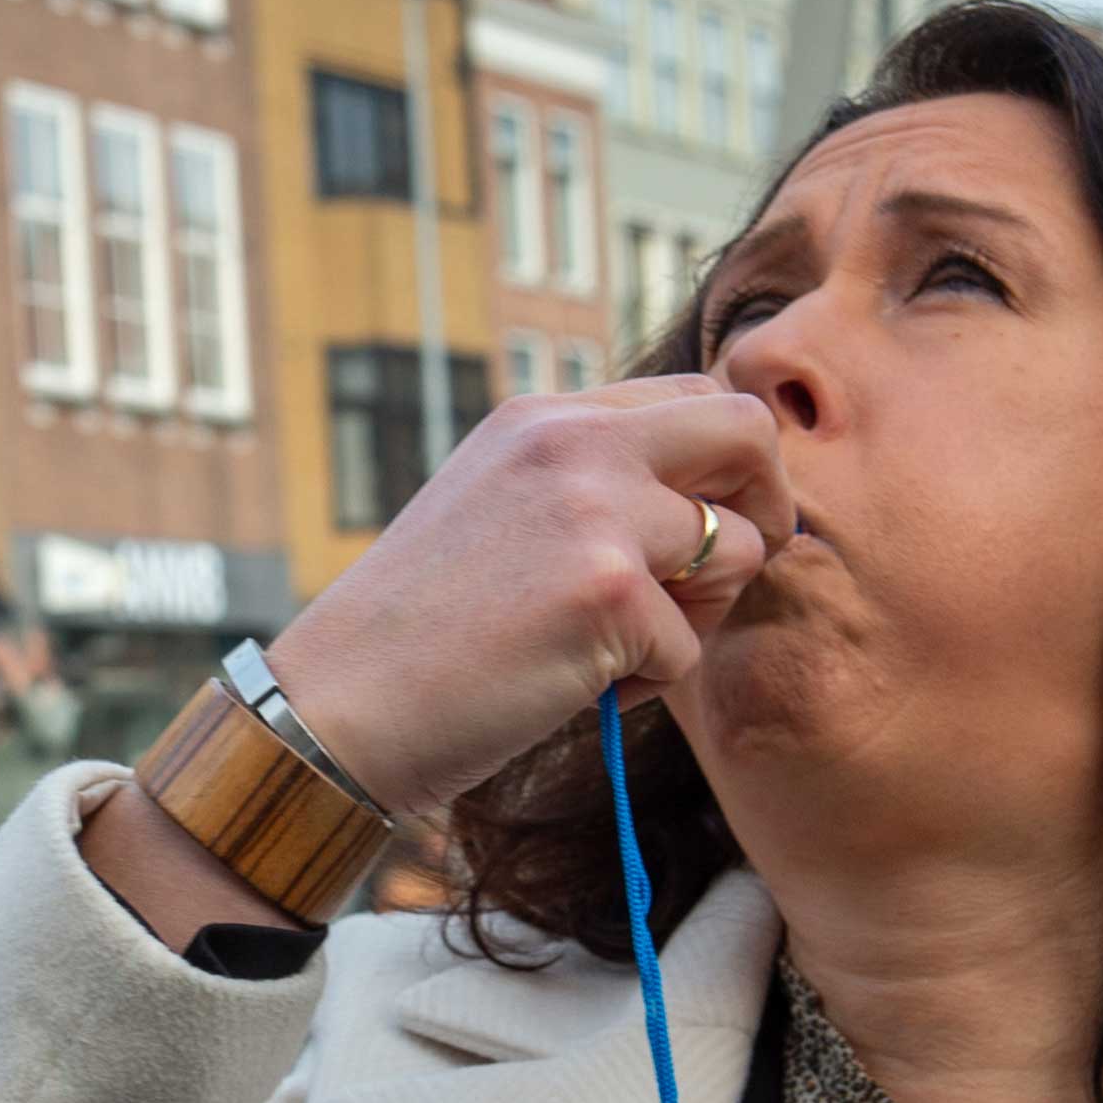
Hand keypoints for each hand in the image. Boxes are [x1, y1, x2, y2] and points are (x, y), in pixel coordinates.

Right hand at [261, 377, 796, 822]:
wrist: (340, 704)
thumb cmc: (420, 631)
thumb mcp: (498, 508)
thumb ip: (589, 481)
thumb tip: (712, 500)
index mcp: (545, 417)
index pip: (697, 398)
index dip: (727, 468)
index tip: (704, 529)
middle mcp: (575, 441)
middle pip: (748, 432)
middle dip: (762, 508)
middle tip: (717, 578)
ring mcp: (594, 510)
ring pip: (737, 549)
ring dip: (699, 615)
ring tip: (615, 648)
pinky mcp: (608, 592)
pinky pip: (689, 647)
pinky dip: (645, 686)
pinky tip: (570, 687)